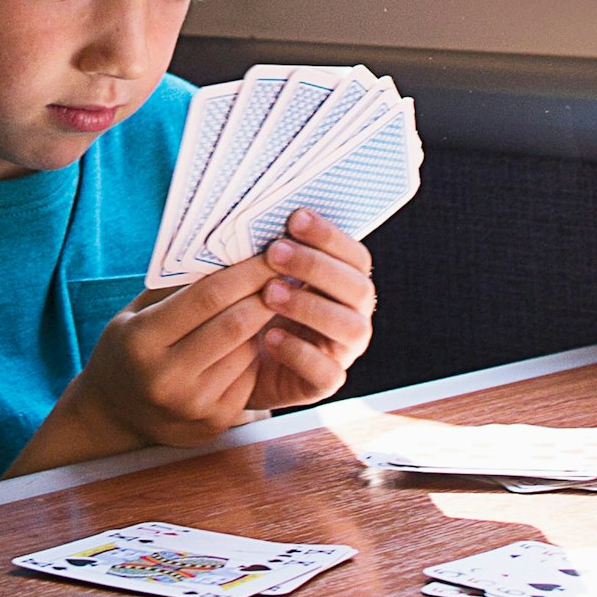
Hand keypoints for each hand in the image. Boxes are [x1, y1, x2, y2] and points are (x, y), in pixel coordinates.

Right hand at [11, 258, 275, 472]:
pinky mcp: (215, 422)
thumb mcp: (137, 313)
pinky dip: (254, 353)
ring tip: (267, 304)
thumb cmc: (129, 348)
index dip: (245, 272)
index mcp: (142, 340)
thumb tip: (230, 253)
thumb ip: (177, 288)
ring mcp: (193, 404)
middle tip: (284, 272)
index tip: (269, 254)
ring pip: (248, 350)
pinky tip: (251, 339)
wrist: (116, 413)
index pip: (207, 297)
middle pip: (235, 324)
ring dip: (262, 324)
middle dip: (265, 293)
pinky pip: (249, 376)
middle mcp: (167, 377)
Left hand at [252, 209, 375, 408]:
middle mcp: (353, 316)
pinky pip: (327, 373)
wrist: (237, 362)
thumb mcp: (265, 277)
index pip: (356, 257)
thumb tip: (262, 213)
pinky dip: (299, 353)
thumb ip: (274, 253)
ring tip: (269, 293)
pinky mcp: (323, 383)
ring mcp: (342, 352)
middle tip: (274, 252)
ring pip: (351, 329)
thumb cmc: (255, 307)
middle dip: (316, 267)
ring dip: (310, 306)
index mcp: (345, 284)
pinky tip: (271, 336)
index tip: (294, 218)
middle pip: (358, 288)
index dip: (331, 237)